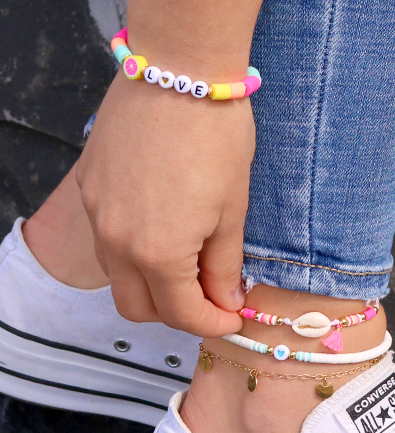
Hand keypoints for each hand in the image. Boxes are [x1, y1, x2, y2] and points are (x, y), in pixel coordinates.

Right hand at [76, 73, 253, 335]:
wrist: (179, 73)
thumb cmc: (217, 139)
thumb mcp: (231, 210)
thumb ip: (224, 266)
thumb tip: (224, 300)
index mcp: (157, 253)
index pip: (181, 314)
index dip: (211, 323)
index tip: (232, 316)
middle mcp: (115, 242)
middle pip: (138, 309)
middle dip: (176, 313)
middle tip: (209, 295)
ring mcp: (95, 216)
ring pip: (118, 279)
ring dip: (152, 286)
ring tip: (187, 263)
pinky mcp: (88, 190)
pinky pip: (107, 242)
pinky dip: (133, 254)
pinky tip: (160, 231)